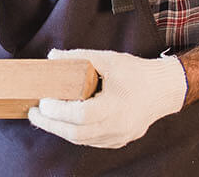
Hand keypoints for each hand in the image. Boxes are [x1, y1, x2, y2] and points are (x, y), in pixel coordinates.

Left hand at [27, 48, 187, 147]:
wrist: (165, 89)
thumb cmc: (138, 73)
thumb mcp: (108, 59)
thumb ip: (78, 57)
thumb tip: (52, 57)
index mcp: (116, 106)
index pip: (81, 115)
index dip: (58, 111)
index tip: (43, 101)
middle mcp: (118, 125)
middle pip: (77, 133)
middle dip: (51, 124)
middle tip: (34, 112)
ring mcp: (119, 136)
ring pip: (82, 140)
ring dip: (61, 130)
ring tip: (44, 117)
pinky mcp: (119, 140)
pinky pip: (92, 141)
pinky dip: (75, 133)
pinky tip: (64, 123)